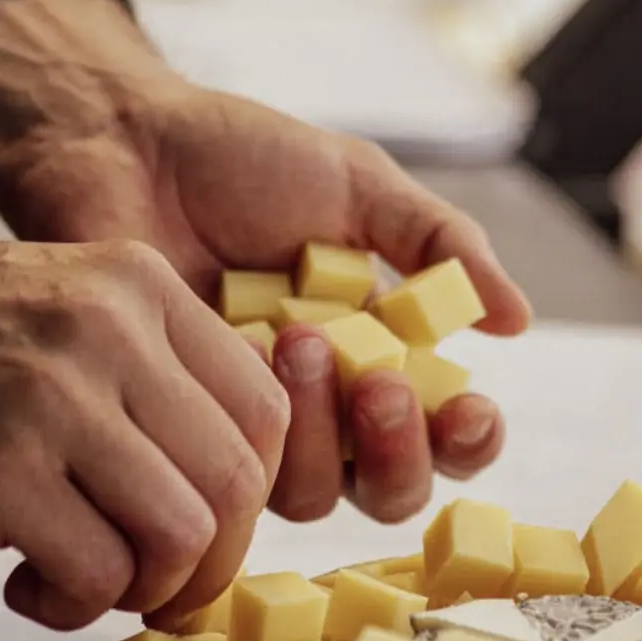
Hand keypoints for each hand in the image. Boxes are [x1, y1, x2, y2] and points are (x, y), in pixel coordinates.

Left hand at [0, 0, 530, 538]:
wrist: (126, 145)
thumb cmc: (239, 160)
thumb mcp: (358, 185)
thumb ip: (441, 245)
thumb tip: (515, 321)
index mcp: (378, 350)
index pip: (444, 431)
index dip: (466, 439)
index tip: (468, 407)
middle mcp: (324, 405)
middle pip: (389, 488)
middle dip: (398, 450)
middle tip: (378, 382)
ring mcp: (253, 424)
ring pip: (315, 495)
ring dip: (322, 429)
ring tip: (297, 337)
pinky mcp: (186, 431)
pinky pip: (234, 475)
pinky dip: (253, 426)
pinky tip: (247, 354)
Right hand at [0, 220, 288, 628]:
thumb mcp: (64, 305)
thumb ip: (152, 374)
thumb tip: (221, 489)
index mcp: (140, 287)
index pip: (265, 409)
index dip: (250, 494)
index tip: (210, 527)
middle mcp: (110, 331)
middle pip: (239, 482)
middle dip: (212, 563)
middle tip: (163, 585)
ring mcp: (54, 399)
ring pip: (183, 535)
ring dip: (149, 590)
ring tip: (91, 584)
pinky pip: (97, 574)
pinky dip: (77, 605)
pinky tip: (31, 586)